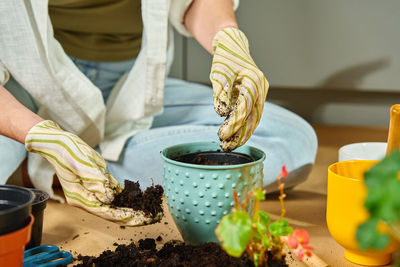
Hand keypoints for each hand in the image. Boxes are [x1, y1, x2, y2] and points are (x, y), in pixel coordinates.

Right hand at [25, 120, 155, 225]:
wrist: (60, 143)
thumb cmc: (67, 152)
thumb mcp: (80, 163)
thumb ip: (94, 180)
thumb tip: (110, 197)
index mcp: (80, 198)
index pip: (106, 212)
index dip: (125, 216)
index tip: (142, 218)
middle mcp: (89, 198)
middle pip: (114, 212)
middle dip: (135, 216)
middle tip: (155, 217)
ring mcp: (95, 192)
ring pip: (118, 204)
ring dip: (135, 207)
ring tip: (154, 210)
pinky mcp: (101, 184)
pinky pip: (118, 193)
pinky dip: (130, 196)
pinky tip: (145, 198)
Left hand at [210, 27, 268, 150]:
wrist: (233, 46)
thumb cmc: (225, 58)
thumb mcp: (218, 73)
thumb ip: (220, 92)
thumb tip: (222, 113)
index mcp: (254, 80)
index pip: (245, 108)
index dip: (234, 124)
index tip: (222, 135)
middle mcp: (261, 88)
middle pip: (253, 116)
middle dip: (240, 134)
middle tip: (227, 147)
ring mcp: (261, 92)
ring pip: (254, 118)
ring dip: (243, 132)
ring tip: (231, 145)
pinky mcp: (256, 96)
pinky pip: (252, 114)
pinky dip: (244, 125)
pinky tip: (235, 135)